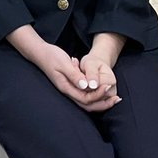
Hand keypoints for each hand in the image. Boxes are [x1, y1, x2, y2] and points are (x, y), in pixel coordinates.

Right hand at [7, 25, 121, 112]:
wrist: (40, 52)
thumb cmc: (51, 56)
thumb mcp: (64, 63)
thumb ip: (74, 75)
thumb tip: (86, 86)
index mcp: (66, 87)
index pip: (85, 98)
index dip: (98, 94)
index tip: (108, 86)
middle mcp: (67, 91)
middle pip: (87, 105)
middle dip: (103, 104)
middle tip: (117, 99)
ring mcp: (69, 89)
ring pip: (86, 102)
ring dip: (101, 100)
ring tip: (113, 97)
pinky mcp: (70, 85)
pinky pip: (84, 95)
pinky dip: (95, 94)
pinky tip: (102, 89)